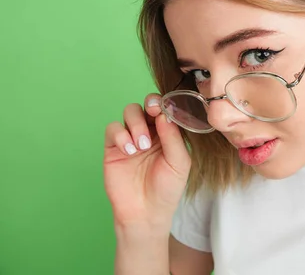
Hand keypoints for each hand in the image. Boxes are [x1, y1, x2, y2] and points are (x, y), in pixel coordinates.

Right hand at [103, 94, 190, 228]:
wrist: (146, 213)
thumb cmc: (167, 188)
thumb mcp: (179, 162)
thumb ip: (173, 137)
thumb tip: (165, 114)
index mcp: (168, 133)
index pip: (166, 109)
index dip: (164, 103)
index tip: (163, 107)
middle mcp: (150, 132)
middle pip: (146, 105)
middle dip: (149, 106)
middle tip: (153, 114)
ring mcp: (131, 138)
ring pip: (129, 112)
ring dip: (136, 123)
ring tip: (141, 146)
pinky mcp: (113, 148)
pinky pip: (113, 129)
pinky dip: (120, 135)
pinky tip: (129, 150)